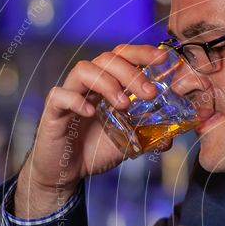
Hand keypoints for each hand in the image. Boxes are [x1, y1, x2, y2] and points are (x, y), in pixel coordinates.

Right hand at [14, 45, 172, 217]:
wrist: (67, 173)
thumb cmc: (94, 150)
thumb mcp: (128, 143)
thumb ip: (147, 136)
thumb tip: (171, 138)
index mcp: (108, 85)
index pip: (123, 56)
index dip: (141, 52)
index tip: (161, 58)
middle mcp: (89, 84)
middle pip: (107, 59)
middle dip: (131, 72)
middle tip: (149, 92)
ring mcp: (70, 94)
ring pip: (84, 69)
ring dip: (107, 83)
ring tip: (123, 105)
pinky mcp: (53, 110)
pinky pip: (60, 94)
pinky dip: (76, 100)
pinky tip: (90, 113)